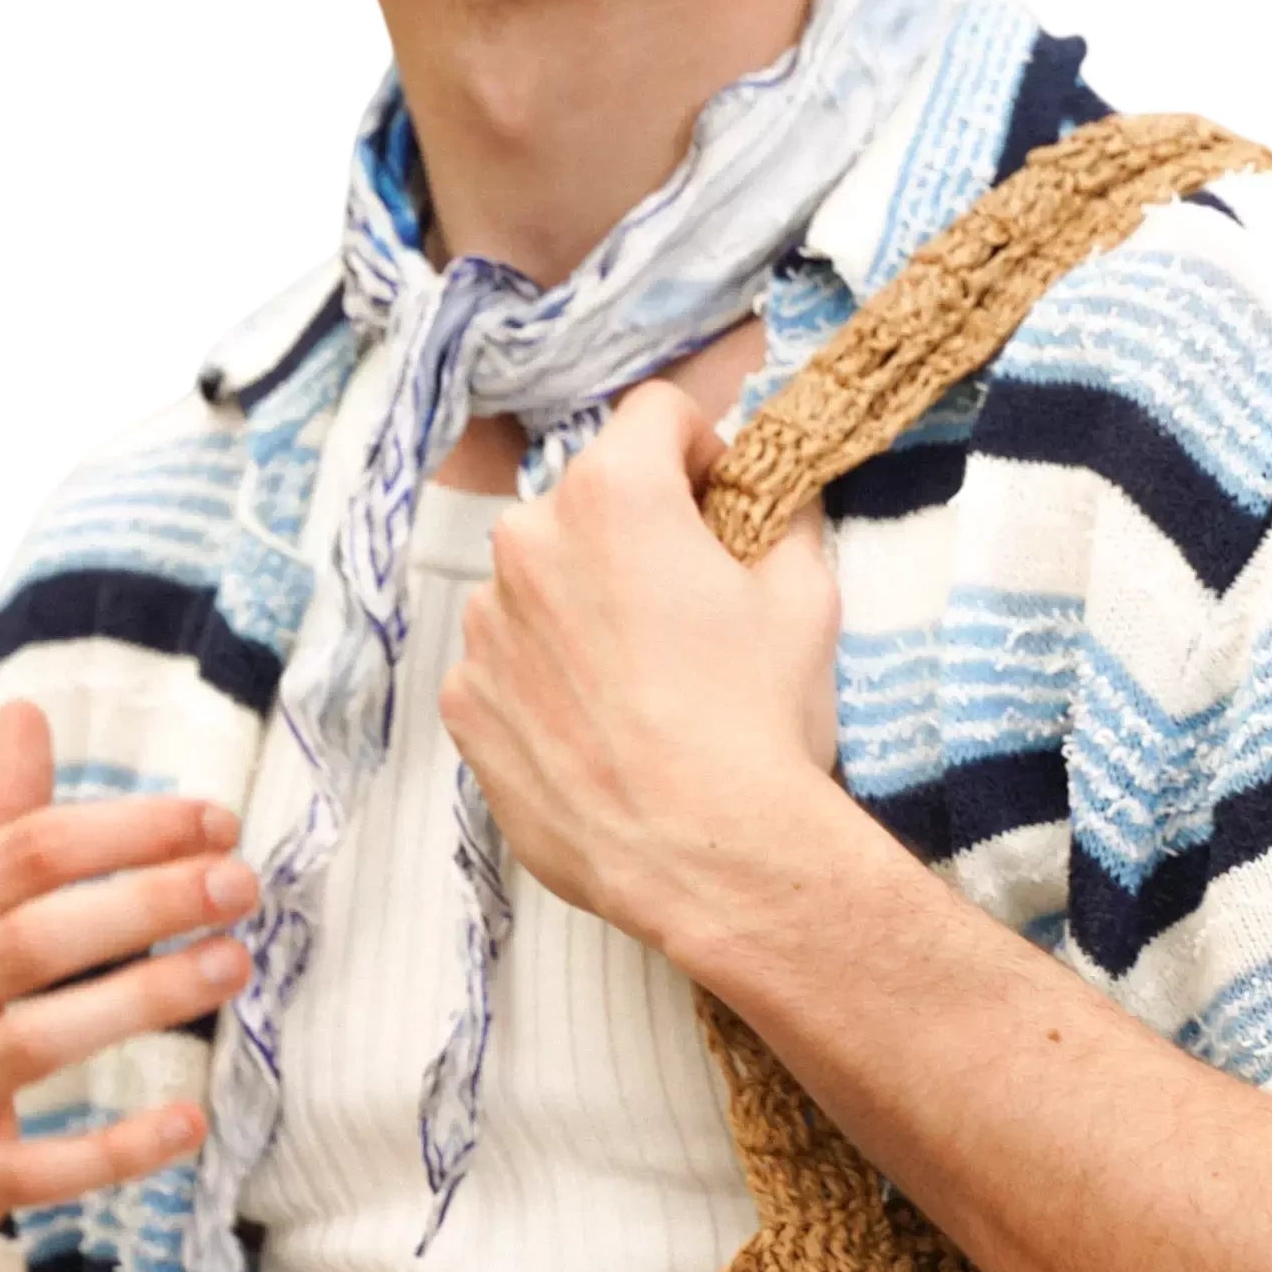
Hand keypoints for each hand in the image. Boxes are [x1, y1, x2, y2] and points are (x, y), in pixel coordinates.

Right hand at [0, 701, 251, 1271]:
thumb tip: (31, 715)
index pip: (20, 854)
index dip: (124, 830)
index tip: (212, 821)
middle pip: (36, 934)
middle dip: (146, 900)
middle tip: (239, 884)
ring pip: (39, 1039)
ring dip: (145, 1000)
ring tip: (232, 967)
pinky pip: (45, 1165)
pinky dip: (119, 1146)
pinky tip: (190, 1121)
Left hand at [438, 381, 848, 962]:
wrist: (707, 858)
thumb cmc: (761, 723)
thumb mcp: (806, 596)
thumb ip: (783, 517)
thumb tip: (775, 492)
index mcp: (615, 493)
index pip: (656, 414)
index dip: (703, 453)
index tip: (721, 505)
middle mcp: (530, 541)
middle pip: (588, 504)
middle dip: (634, 539)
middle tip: (685, 615)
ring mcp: (486, 627)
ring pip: (539, 586)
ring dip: (581, 611)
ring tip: (640, 690)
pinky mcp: (466, 703)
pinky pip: (505, 666)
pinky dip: (544, 685)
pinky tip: (599, 735)